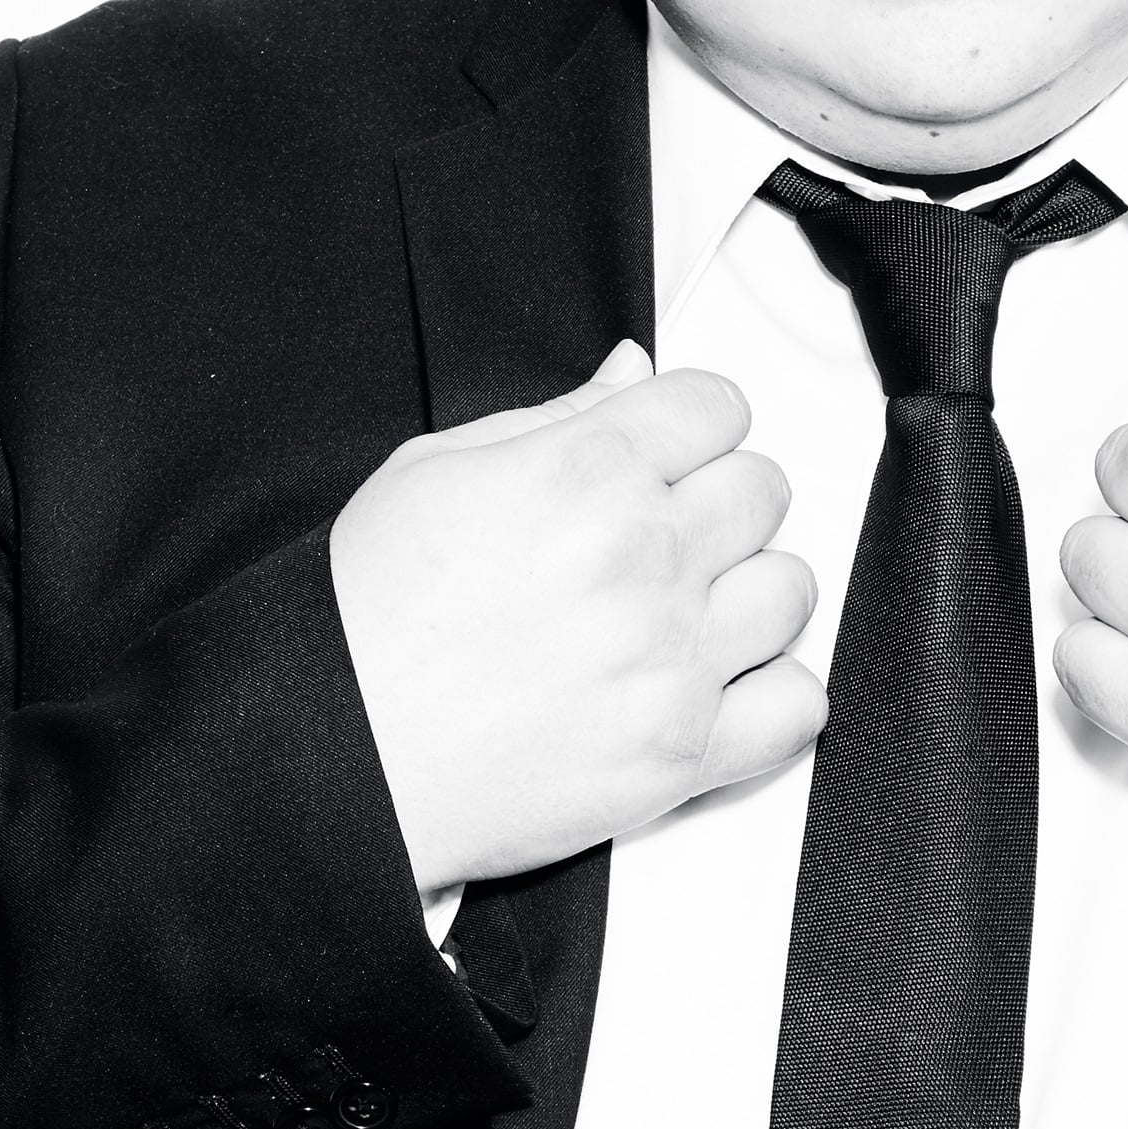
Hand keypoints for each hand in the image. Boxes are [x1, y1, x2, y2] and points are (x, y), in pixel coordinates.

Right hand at [329, 340, 824, 893]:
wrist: (328, 755)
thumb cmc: (364, 614)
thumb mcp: (435, 470)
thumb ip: (555, 417)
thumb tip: (631, 373)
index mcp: (587, 471)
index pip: (718, 404)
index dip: (691, 425)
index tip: (666, 454)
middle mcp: (645, 557)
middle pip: (763, 488)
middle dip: (719, 501)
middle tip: (662, 537)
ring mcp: (672, 659)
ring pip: (791, 589)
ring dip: (748, 593)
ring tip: (684, 614)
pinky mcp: (681, 754)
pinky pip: (799, 706)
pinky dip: (772, 697)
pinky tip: (717, 688)